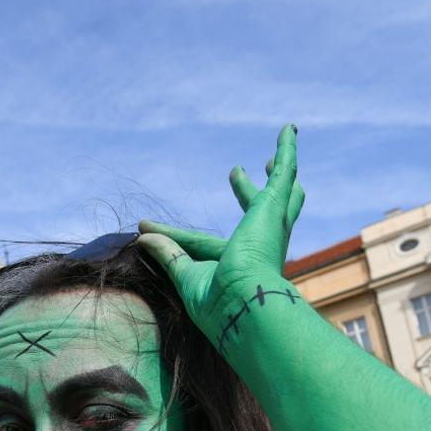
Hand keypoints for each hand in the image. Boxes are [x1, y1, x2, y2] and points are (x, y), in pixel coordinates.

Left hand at [136, 124, 304, 343]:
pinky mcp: (275, 205)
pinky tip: (288, 128)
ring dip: (278, 174)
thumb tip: (143, 237)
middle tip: (237, 173)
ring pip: (281, 194)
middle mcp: (263, 246)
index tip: (145, 226)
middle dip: (249, 195)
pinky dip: (287, 149)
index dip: (173, 235)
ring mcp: (273, 225)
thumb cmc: (219, 301)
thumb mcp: (187, 274)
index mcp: (240, 267)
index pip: (202, 244)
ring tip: (273, 158)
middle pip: (256, 216)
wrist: (245, 301)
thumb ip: (170, 253)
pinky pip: (285, 171)